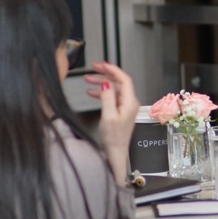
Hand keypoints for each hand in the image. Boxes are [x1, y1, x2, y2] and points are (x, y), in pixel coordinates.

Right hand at [85, 61, 139, 181]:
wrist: (114, 154)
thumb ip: (107, 99)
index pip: (124, 80)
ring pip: (113, 89)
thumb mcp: (108, 117)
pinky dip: (101, 92)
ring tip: (87, 79)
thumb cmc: (113, 139)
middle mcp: (129, 103)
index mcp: (129, 102)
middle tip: (93, 67)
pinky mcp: (119, 111)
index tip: (101, 64)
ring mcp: (124, 107)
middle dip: (105, 74)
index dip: (113, 70)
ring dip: (101, 82)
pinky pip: (111, 97)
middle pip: (118, 82)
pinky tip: (91, 92)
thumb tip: (106, 84)